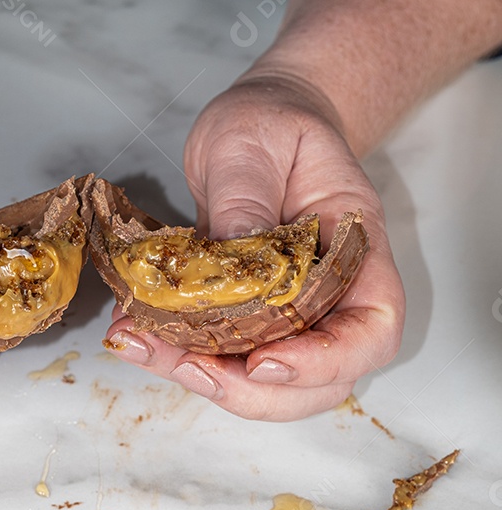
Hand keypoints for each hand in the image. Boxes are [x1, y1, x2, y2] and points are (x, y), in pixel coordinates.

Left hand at [104, 74, 404, 419]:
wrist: (264, 121)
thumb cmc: (272, 120)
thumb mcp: (252, 138)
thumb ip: (245, 193)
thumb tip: (231, 256)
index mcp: (356, 246)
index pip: (373, 326)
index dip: (326, 360)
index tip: (264, 362)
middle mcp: (334, 289)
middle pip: (323, 377)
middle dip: (253, 389)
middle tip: (187, 367)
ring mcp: (293, 306)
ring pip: (272, 378)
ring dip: (211, 379)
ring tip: (145, 349)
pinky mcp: (249, 311)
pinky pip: (227, 350)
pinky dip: (182, 354)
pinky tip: (136, 334)